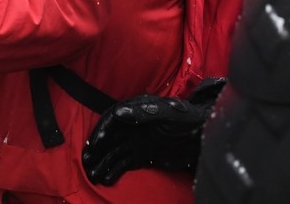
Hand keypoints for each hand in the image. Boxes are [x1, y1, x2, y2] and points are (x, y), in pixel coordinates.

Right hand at [82, 78, 224, 185]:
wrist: (204, 135)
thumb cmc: (188, 119)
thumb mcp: (168, 114)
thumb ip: (144, 113)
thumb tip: (120, 113)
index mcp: (138, 110)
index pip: (113, 119)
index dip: (102, 131)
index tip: (94, 144)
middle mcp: (133, 125)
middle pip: (110, 137)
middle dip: (96, 149)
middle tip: (85, 163)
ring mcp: (137, 141)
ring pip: (114, 152)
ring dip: (102, 163)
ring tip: (92, 175)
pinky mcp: (143, 155)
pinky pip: (124, 163)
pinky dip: (114, 170)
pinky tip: (106, 178)